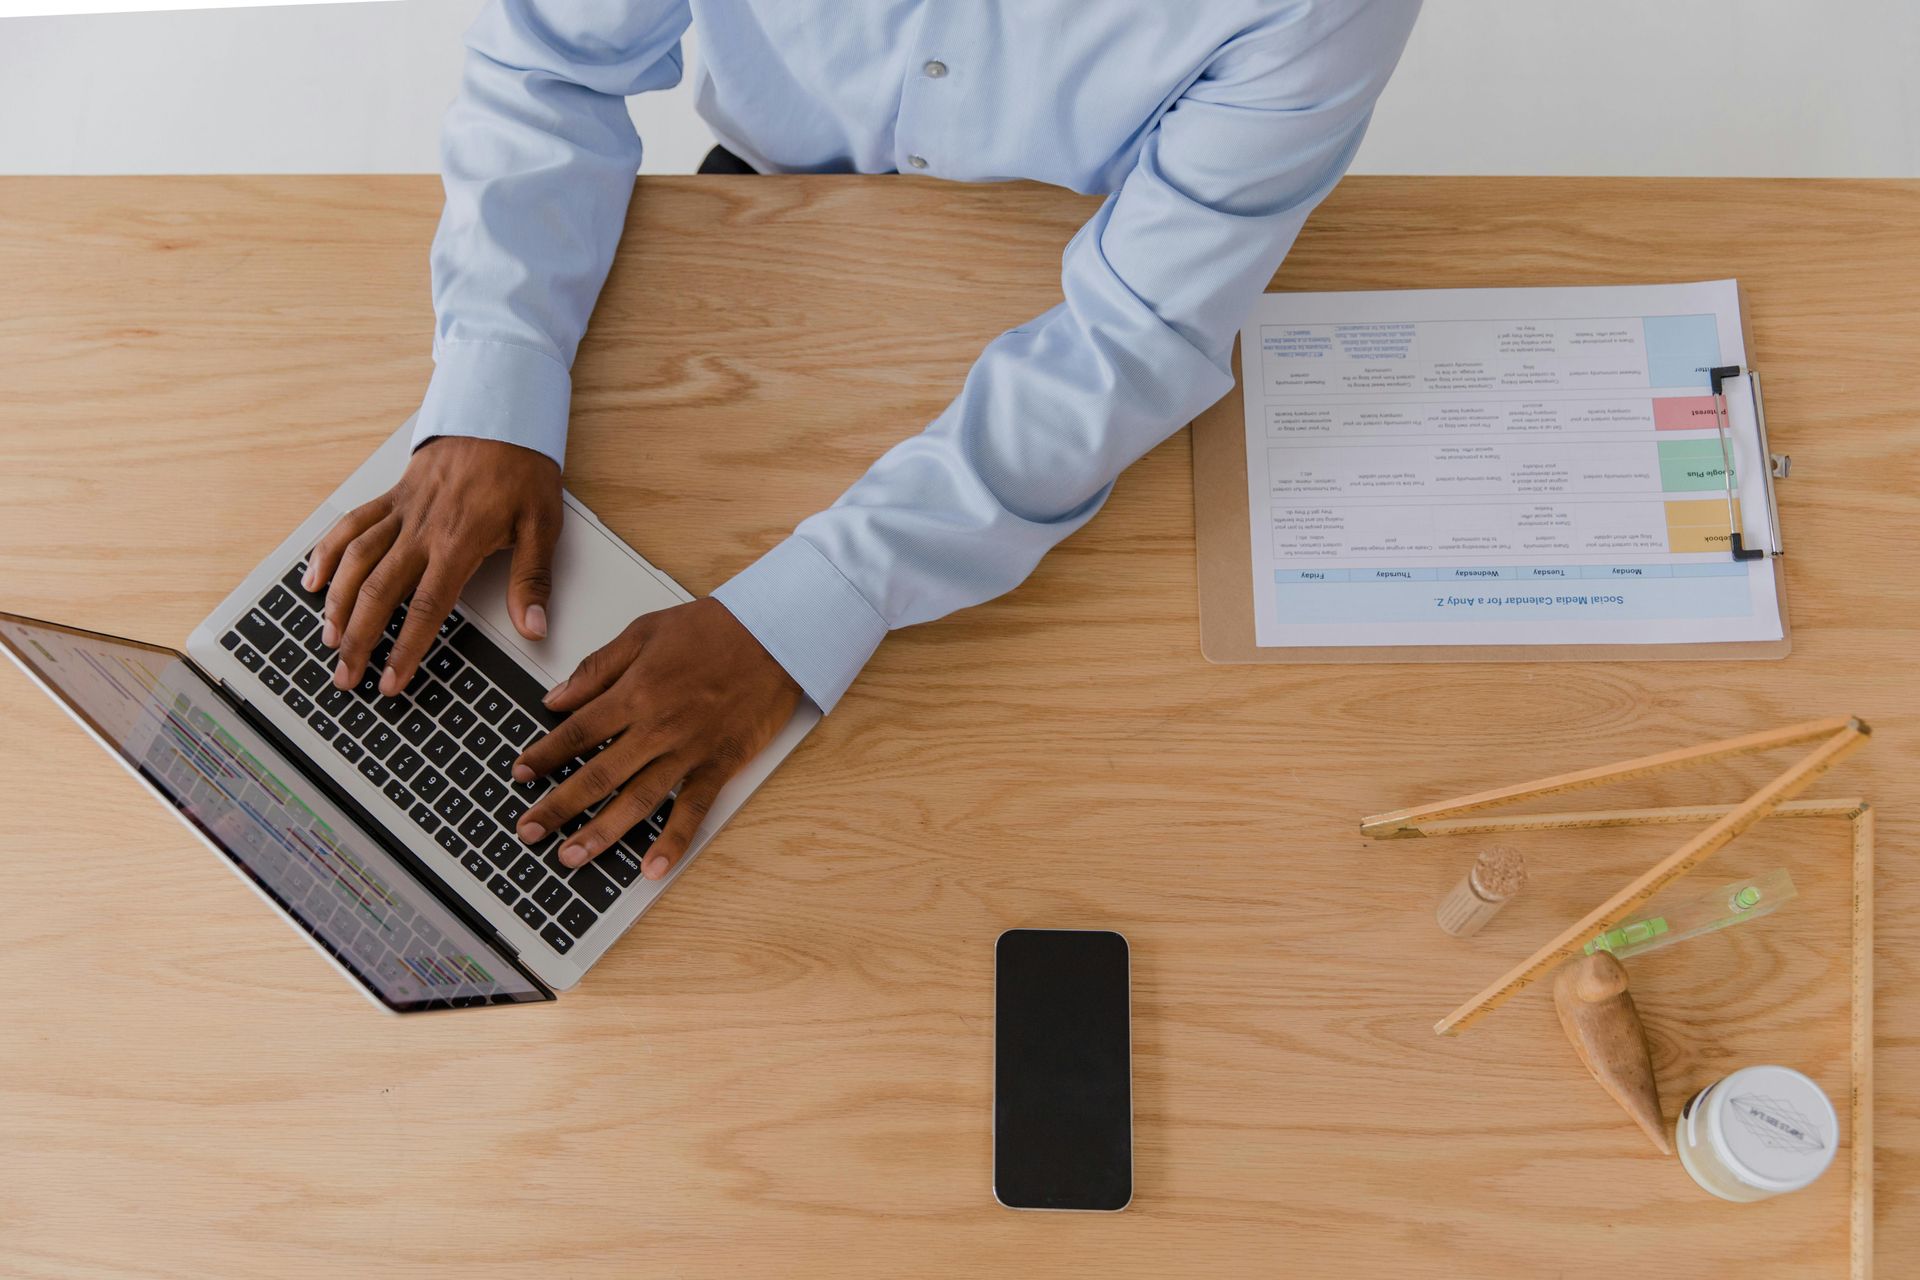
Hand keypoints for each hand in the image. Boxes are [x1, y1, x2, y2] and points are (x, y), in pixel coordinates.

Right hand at [305, 436, 561, 695]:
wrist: (500, 414)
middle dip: (358, 638)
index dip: (405, 649)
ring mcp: (401, 511)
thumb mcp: (542, 525)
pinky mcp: (391, 496)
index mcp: (458, 543)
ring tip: (326, 639)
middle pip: (377, 592)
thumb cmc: (522, 469)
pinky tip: (313, 580)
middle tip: (346, 675)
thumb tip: (533, 627)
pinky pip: (350, 524)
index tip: (391, 680)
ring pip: (355, 560)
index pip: (425, 608)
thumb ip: (532, 579)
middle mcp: (421, 530)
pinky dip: (327, 552)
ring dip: (335, 603)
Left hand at [511, 599, 802, 881]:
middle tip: (529, 831)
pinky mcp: (720, 765)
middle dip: (558, 807)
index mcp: (634, 692)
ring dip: (601, 833)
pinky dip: (673, 842)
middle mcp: (657, 727)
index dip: (543, 756)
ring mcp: (689, 751)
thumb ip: (598, 668)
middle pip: (596, 775)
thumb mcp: (644, 632)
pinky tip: (651, 868)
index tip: (520, 774)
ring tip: (571, 858)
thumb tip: (556, 698)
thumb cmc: (713, 629)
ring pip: (636, 801)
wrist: (775, 635)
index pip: (575, 732)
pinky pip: (693, 810)